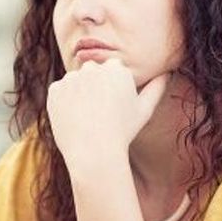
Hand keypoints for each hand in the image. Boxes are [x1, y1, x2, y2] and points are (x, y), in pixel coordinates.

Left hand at [46, 59, 168, 178]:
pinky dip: (63, 103)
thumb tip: (166, 73)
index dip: (112, 90)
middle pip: (92, 73)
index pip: (112, 71)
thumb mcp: (144, 110)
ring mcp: (72, 78)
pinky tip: (73, 118)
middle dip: (95, 88)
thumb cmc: (123, 132)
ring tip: (86, 118)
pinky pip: (59, 92)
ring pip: (76, 82)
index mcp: (117, 69)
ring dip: (78, 94)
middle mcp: (93, 68)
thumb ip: (156, 88)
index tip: (113, 107)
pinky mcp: (55, 90)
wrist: (94, 152)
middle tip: (99, 113)